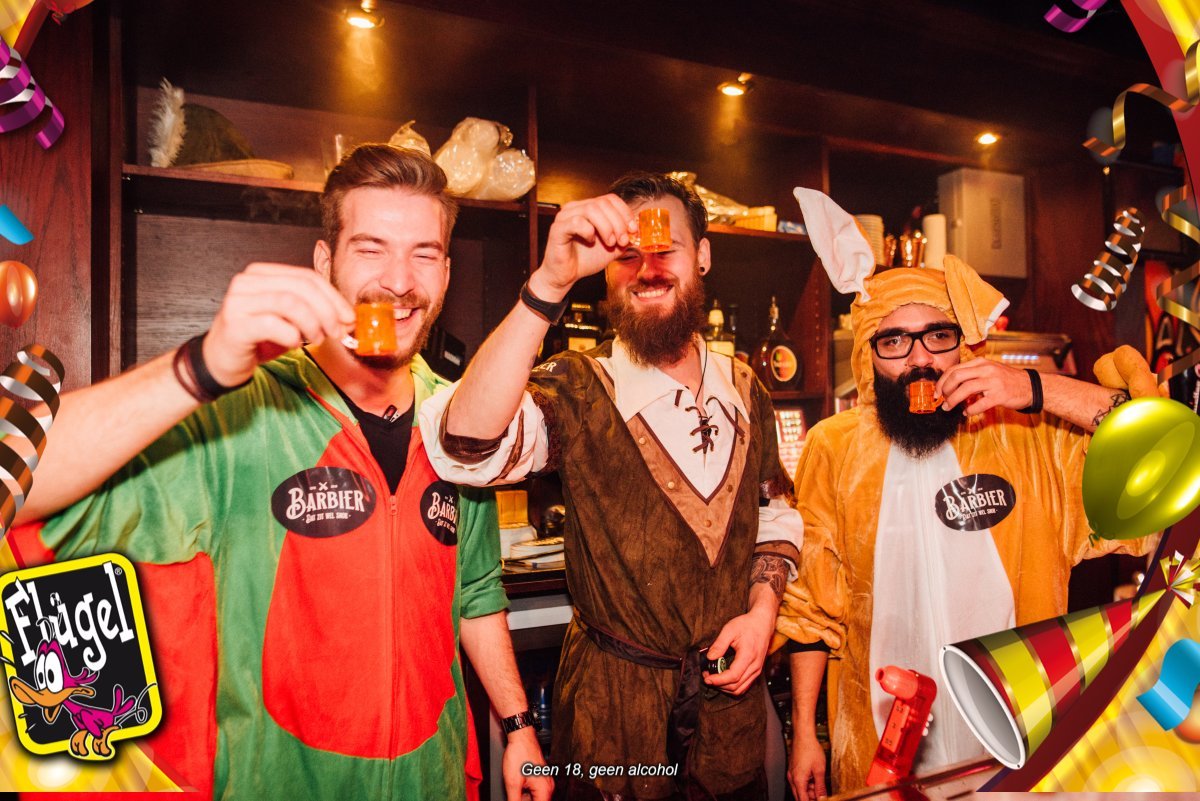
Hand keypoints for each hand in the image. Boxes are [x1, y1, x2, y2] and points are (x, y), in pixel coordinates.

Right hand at [203, 263, 355, 386]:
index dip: (333, 297)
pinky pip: (273, 324)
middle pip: (301, 287)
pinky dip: (291, 336)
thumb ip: (313, 310)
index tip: (348, 317)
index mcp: (263, 274)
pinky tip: (293, 344)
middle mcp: (248, 282)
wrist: (222, 360)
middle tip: (336, 332)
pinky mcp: (234, 324)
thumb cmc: (257, 338)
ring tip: (316, 339)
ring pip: (290, 302)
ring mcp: (238, 301)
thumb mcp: (289, 319)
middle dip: (327, 311)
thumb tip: (347, 317)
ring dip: (311, 324)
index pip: (307, 276)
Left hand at [502, 727, 552, 800]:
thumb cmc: (519, 753)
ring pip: (535, 797)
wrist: (521, 737)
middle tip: (516, 794)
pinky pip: (535, 790)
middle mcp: (548, 786)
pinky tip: (519, 785)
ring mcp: (545, 780)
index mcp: (544, 790)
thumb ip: (514, 800)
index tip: (518, 800)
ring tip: (516, 788)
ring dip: (525, 797)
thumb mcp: (513, 783)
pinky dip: (526, 791)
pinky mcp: (541, 776)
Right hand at [529, 195, 636, 300]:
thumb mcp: (612, 247)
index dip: (625, 212)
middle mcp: (576, 208)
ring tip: (610, 243)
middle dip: (618, 223)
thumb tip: (638, 230)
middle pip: (603, 203)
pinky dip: (589, 231)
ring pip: (591, 209)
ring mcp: (565, 217)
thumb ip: (624, 236)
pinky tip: (591, 241)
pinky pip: (576, 222)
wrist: (567, 276)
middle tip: (623, 241)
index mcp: (588, 208)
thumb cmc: (586, 259)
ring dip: (606, 227)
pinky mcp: (557, 229)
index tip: (633, 230)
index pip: (610, 199)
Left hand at [703, 602, 775, 695]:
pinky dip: (733, 686)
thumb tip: (710, 657)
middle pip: (736, 686)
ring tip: (714, 679)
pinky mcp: (756, 671)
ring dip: (725, 688)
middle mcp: (755, 667)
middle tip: (707, 677)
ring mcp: (757, 670)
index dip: (718, 680)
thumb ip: (719, 644)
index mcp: (748, 656)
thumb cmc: (747, 625)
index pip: (733, 676)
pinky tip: (723, 680)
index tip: (707, 678)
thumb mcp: (730, 630)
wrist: (762, 623)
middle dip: (719, 685)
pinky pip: (744, 685)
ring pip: (740, 689)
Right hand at [787, 731, 827, 799]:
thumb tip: (822, 798)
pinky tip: (814, 778)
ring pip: (800, 789)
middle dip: (810, 797)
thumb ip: (820, 787)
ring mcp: (792, 774)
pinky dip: (806, 783)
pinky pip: (798, 781)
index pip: (803, 800)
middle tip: (821, 795)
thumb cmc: (810, 749)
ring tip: (820, 783)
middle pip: (800, 796)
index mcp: (798, 780)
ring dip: (809, 790)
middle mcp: (792, 778)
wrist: (803, 736)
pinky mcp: (793, 769)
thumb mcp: (819, 770)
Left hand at [936, 359, 1033, 416]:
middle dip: (944, 389)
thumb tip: (950, 385)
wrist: (1031, 386)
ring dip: (953, 400)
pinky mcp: (1000, 395)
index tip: (937, 392)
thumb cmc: (1006, 380)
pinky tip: (967, 413)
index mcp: (980, 363)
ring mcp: (993, 382)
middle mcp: (986, 369)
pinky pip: (979, 404)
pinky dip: (970, 410)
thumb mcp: (988, 370)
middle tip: (941, 400)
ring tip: (949, 408)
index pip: (954, 369)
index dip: (942, 381)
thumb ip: (971, 375)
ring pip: (965, 389)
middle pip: (956, 376)